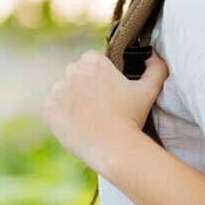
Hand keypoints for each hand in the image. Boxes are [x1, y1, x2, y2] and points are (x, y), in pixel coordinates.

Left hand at [42, 49, 167, 172]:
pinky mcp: (48, 106)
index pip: (91, 61)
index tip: (107, 91)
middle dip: (84, 85)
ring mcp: (58, 89)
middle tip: (98, 106)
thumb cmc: (132, 118)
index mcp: (93, 61)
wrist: (115, 149)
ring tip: (88, 117)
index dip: (100, 76)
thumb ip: (156, 68)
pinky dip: (60, 113)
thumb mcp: (149, 90)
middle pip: (76, 73)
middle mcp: (72, 70)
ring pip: (63, 90)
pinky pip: (52, 106)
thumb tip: (153, 55)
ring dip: (71, 99)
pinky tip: (76, 123)